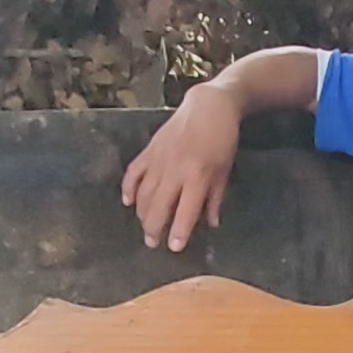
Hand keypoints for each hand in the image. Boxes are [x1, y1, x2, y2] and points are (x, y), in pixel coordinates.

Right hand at [121, 81, 240, 251]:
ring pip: (143, 193)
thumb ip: (215, 198)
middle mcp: (175, 169)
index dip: (178, 231)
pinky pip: (134, 172)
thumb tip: (210, 224)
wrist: (209, 105)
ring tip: (144, 227)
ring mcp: (159, 158)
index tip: (174, 248)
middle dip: (154, 228)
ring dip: (142, 214)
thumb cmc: (222, 139)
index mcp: (197, 175)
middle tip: (153, 243)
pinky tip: (128, 202)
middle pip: (158, 205)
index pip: (185, 210)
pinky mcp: (149, 149)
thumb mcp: (224, 170)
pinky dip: (129, 188)